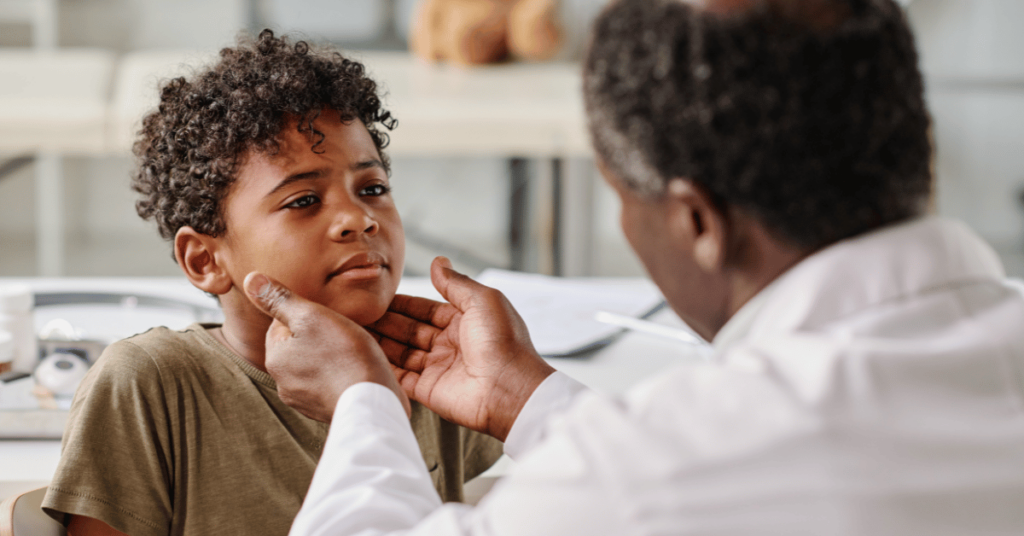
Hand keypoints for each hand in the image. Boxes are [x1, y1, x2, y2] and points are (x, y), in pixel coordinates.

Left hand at [243, 272, 410, 422]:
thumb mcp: (312, 316)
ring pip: (314, 366)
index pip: (281, 324)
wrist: (372, 402)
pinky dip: (339, 375)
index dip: (307, 314)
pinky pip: (328, 384)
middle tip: (343, 331)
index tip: (328, 315)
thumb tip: (250, 280)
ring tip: (352, 351)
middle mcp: (284, 383)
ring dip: (329, 357)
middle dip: (317, 336)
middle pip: (298, 346)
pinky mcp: (325, 410)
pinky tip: (355, 370)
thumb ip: (280, 299)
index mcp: (275, 359)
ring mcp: (305, 400)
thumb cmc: (345, 357)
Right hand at [369, 257, 554, 440]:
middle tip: (357, 312)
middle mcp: (450, 344)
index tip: (377, 297)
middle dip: (385, 321)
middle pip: (409, 330)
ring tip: (354, 330)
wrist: (510, 389)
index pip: (425, 309)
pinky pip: (401, 377)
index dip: (401, 303)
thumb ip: (456, 283)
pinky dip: (383, 367)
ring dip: (380, 342)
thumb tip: (438, 262)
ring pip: (401, 352)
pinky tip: (364, 355)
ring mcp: (439, 368)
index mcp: (464, 322)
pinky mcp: (429, 391)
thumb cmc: (503, 342)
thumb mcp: (482, 300)